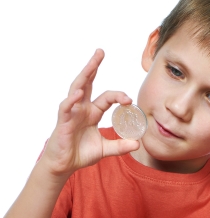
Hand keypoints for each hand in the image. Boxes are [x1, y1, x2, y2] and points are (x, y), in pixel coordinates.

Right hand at [41, 49, 139, 175]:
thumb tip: (138, 144)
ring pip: (76, 89)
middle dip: (93, 67)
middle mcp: (82, 109)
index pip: (106, 98)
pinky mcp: (63, 123)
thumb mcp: (105, 149)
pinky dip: (72, 100)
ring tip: (92, 62)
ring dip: (84, 75)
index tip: (129, 100)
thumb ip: (120, 146)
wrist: (64, 166)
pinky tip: (79, 92)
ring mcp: (71, 114)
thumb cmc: (81, 153)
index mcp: (92, 113)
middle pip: (88, 83)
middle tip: (100, 52)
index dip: (118, 96)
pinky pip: (66, 108)